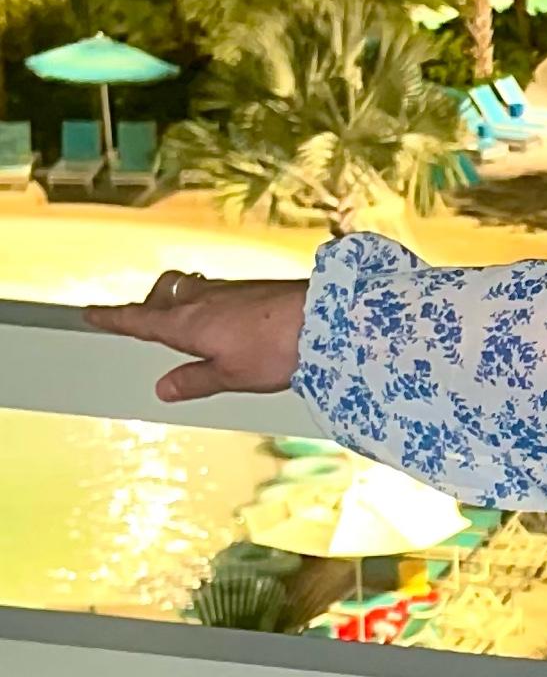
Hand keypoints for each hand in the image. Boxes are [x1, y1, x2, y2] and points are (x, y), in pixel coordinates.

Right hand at [84, 271, 310, 404]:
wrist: (324, 319)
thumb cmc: (277, 349)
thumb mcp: (231, 376)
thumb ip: (195, 381)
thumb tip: (163, 388)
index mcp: (187, 323)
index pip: (140, 320)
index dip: (114, 318)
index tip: (92, 314)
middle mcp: (203, 299)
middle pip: (163, 295)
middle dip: (148, 304)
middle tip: (140, 315)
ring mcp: (230, 290)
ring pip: (190, 288)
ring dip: (179, 298)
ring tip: (180, 314)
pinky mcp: (255, 288)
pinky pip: (218, 291)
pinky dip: (208, 299)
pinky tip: (225, 313)